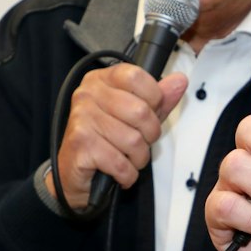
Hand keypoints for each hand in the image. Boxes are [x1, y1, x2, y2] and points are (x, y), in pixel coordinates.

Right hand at [54, 64, 189, 209]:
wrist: (72, 172)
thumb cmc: (103, 141)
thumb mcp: (134, 116)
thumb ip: (158, 99)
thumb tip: (179, 81)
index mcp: (101, 80)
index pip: (137, 76)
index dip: (153, 99)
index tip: (148, 114)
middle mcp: (87, 94)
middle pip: (140, 111)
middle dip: (149, 135)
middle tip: (138, 143)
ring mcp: (82, 118)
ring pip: (133, 141)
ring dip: (138, 158)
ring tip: (127, 159)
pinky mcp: (81, 144)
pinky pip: (121, 163)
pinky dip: (127, 174)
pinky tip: (119, 171)